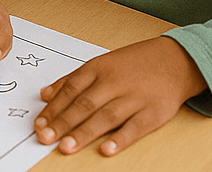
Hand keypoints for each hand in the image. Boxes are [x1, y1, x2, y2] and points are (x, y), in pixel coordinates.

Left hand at [34, 37, 206, 155]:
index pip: (70, 90)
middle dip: (62, 122)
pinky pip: (135, 128)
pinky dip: (120, 139)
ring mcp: (133, 98)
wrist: (172, 61)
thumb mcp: (99, 64)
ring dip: (84, 133)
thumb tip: (45, 94)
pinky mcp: (153, 113)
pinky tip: (105, 150)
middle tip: (45, 137)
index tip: (39, 123)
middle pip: (84, 104)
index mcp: (97, 69)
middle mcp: (113, 83)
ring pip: (105, 116)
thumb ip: (72, 80)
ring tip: (66, 146)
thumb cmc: (131, 65)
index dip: (53, 108)